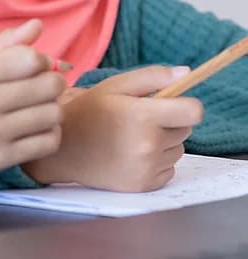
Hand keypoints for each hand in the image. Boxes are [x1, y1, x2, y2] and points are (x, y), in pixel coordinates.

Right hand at [0, 19, 65, 187]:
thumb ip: (6, 45)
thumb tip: (37, 25)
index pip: (30, 59)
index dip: (41, 60)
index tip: (34, 68)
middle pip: (49, 86)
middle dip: (53, 84)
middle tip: (42, 89)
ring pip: (53, 114)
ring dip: (52, 110)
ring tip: (38, 110)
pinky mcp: (1, 159)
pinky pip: (49, 142)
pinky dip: (50, 134)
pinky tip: (36, 131)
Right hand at [24, 66, 202, 191]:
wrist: (64, 150)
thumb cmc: (89, 112)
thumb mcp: (115, 85)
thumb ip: (153, 76)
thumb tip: (186, 73)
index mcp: (143, 116)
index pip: (193, 112)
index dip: (188, 105)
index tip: (176, 104)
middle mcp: (149, 145)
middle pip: (185, 130)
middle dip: (170, 122)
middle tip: (141, 119)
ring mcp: (147, 168)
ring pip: (178, 150)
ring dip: (164, 143)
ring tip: (134, 137)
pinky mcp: (145, 185)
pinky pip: (169, 169)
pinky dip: (158, 162)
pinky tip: (133, 155)